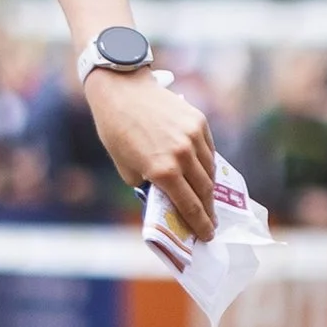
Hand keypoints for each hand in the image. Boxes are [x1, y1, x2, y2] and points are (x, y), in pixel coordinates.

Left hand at [87, 68, 215, 240]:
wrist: (122, 90)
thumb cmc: (116, 131)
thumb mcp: (125, 167)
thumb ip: (147, 186)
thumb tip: (164, 199)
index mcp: (162, 170)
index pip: (189, 206)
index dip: (200, 224)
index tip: (207, 236)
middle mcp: (183, 155)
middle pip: (205, 191)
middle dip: (208, 211)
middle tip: (210, 223)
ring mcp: (194, 137)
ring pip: (210, 171)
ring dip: (209, 188)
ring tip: (207, 199)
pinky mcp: (200, 122)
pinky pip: (209, 151)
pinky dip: (207, 164)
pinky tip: (202, 173)